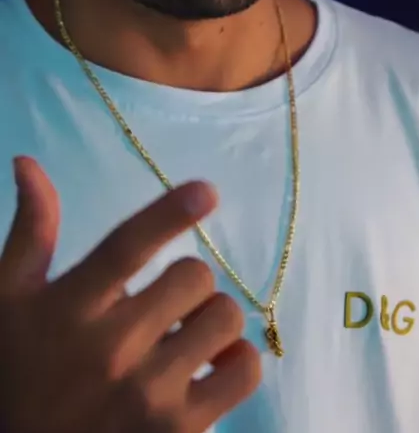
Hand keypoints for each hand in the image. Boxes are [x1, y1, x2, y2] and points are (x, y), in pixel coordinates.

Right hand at [0, 156, 260, 432]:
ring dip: (212, 318)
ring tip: (186, 335)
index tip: (207, 191)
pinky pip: (244, 373)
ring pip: (224, 318)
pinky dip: (239, 361)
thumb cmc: (16, 372)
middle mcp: (112, 348)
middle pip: (193, 276)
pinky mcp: (179, 431)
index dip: (169, 213)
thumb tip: (27, 163)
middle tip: (167, 302)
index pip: (126, 248)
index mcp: (71, 307)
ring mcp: (148, 394)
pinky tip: (214, 365)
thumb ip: (31, 233)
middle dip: (186, 280)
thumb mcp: (8, 301)